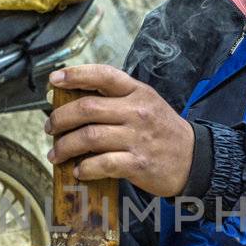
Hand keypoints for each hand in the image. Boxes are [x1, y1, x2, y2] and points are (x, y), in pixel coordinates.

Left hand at [46, 64, 194, 195]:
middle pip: (87, 108)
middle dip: (60, 118)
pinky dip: (85, 168)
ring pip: (89, 137)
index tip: (54, 80)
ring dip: (65, 146)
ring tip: (56, 153)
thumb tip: (75, 100)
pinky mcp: (138, 164)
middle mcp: (137, 112)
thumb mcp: (146, 103)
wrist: (195, 159)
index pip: (103, 75)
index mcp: (137, 92)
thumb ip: (116, 99)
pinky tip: (79, 170)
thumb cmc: (163, 131)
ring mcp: (137, 138)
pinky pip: (102, 164)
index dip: (75, 75)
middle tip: (50, 128)